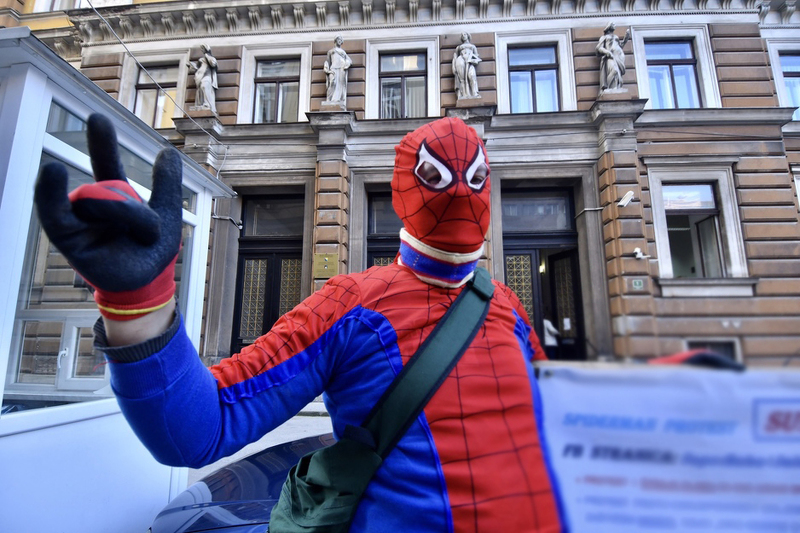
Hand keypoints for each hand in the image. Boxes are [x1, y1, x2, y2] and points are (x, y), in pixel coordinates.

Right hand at [34, 114, 182, 320]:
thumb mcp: (169, 214)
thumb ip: (167, 184)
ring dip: (122, 216)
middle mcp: (94, 205)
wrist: (147, 284)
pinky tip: (51, 171)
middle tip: (150, 228)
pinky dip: (50, 192)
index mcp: (117, 197)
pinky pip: (54, 213)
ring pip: (94, 201)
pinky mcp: (67, 237)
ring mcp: (79, 220)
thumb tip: (168, 151)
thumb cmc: (154, 251)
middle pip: (108, 188)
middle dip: (131, 207)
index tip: (96, 117)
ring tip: (140, 234)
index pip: (106, 163)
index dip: (102, 142)